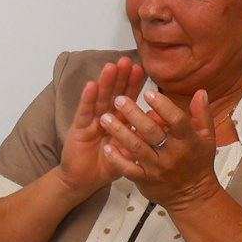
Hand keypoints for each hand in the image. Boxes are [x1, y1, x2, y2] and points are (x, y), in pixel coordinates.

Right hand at [55, 59, 138, 194]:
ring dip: (105, 82)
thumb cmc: (107, 166)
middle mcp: (104, 117)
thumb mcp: (130, 151)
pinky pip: (84, 113)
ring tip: (111, 66)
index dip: (133, 84)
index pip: (127, 99)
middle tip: (126, 60)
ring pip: (99, 99)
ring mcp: (91, 122)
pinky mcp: (78, 130)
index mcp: (118, 121)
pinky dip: (87, 99)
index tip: (141, 68)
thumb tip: (163, 120)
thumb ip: (143, 135)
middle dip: (119, 77)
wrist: (84, 181)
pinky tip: (91, 85)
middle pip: (113, 94)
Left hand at [97, 76, 233, 208]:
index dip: (163, 106)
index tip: (148, 93)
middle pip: (151, 132)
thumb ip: (202, 114)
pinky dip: (117, 159)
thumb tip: (201, 91)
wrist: (192, 196)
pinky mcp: (146, 180)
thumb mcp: (207, 138)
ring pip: (137, 148)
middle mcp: (172, 154)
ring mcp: (157, 168)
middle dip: (134, 114)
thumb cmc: (199, 162)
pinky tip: (107, 146)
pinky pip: (129, 170)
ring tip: (105, 117)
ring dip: (119, 132)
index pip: (176, 120)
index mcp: (188, 141)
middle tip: (119, 99)